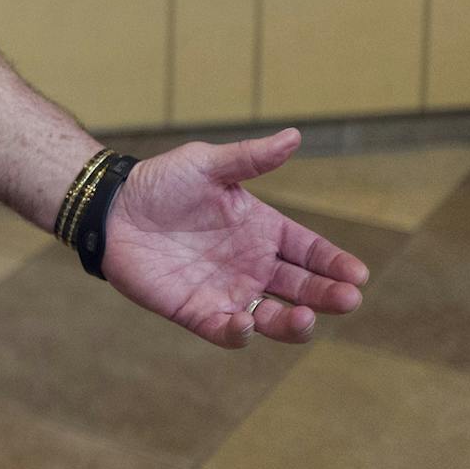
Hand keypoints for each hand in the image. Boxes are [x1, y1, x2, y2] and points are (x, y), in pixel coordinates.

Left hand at [102, 128, 368, 348]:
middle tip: (348, 299)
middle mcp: (253, 265)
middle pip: (303, 288)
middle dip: (329, 296)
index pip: (311, 252)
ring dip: (293, 323)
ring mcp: (228, 291)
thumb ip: (250, 158)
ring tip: (305, 317)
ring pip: (273, 318)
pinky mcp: (198, 311)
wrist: (110, 207)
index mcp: (263, 230)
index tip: (359, 275)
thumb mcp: (208, 164)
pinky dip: (239, 332)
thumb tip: (294, 136)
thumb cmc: (161, 182)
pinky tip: (245, 322)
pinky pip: (226, 331)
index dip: (336, 265)